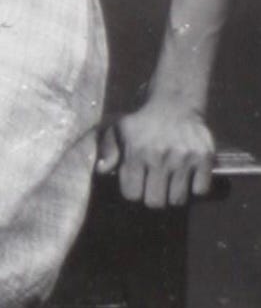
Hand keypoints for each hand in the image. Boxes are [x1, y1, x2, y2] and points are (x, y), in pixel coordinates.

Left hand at [95, 99, 214, 206]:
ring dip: (173, 195)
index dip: (133, 192)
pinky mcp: (204, 157)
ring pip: (177, 200)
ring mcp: (184, 157)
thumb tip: (101, 170)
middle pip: (155, 203)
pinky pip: (200, 190)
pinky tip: (187, 177)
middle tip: (154, 187)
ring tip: (170, 182)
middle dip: (152, 197)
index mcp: (136, 152)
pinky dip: (195, 188)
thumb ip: (107, 151)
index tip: (136, 183)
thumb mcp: (117, 130)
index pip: (132, 195)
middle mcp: (160, 156)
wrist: (174, 104)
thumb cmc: (142, 123)